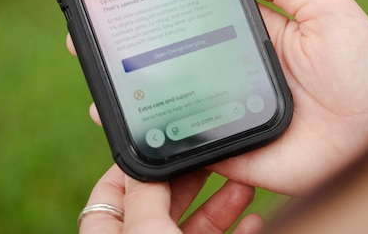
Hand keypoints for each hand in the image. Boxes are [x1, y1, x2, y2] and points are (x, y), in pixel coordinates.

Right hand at [67, 0, 367, 195]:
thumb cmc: (367, 68)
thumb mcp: (329, 8)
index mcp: (259, 35)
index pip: (202, 13)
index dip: (167, 0)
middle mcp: (238, 71)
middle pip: (178, 54)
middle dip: (135, 41)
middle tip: (90, 25)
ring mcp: (232, 110)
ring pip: (172, 95)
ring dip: (132, 84)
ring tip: (93, 66)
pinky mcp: (232, 149)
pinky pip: (186, 142)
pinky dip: (152, 131)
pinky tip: (117, 115)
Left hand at [79, 164, 262, 233]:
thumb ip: (144, 198)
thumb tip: (143, 162)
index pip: (111, 197)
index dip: (134, 168)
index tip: (162, 142)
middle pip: (160, 208)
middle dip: (189, 181)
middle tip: (213, 155)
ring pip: (195, 229)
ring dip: (221, 204)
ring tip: (244, 184)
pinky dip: (239, 232)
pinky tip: (256, 220)